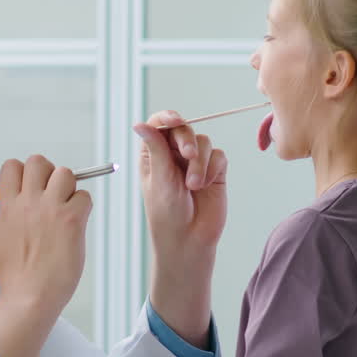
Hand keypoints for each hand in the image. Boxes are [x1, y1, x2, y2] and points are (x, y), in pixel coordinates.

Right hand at [0, 156, 91, 356]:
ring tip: (65, 206)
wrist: (30, 296)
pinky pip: (84, 196)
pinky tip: (75, 222)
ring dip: (68, 186)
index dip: (23, 173)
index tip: (30, 190)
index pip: (12, 166)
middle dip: (47, 173)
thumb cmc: (12, 272)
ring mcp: (52, 209)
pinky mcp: (72, 220)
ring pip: (65, 173)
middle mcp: (29, 202)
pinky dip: (83, 205)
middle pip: (39, 161)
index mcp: (8, 205)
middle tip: (52, 193)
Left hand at [133, 111, 226, 348]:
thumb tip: (138, 123)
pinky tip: (206, 185)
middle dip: (187, 140)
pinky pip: (218, 156)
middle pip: (184, 129)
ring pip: (203, 142)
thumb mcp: (159, 178)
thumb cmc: (166, 213)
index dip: (167, 117)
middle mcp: (174, 155)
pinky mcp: (214, 171)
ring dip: (200, 162)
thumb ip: (155, 148)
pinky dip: (213, 168)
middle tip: (188, 155)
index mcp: (153, 154)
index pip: (159, 125)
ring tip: (194, 185)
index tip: (175, 120)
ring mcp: (195, 162)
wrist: (189, 239)